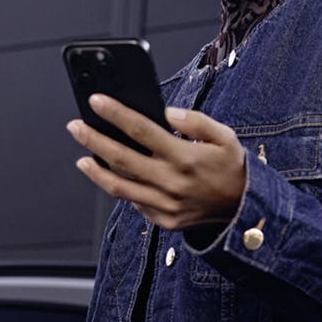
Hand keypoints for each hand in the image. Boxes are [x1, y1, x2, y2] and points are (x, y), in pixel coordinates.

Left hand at [67, 94, 245, 230]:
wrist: (245, 210)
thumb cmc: (232, 169)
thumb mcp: (225, 137)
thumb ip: (196, 121)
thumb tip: (167, 113)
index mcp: (185, 157)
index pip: (141, 130)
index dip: (116, 114)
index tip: (97, 101)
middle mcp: (171, 182)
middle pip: (121, 158)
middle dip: (93, 139)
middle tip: (76, 126)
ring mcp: (165, 204)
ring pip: (119, 187)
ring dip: (96, 171)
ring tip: (83, 157)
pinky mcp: (164, 219)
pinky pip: (134, 204)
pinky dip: (120, 189)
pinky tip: (112, 177)